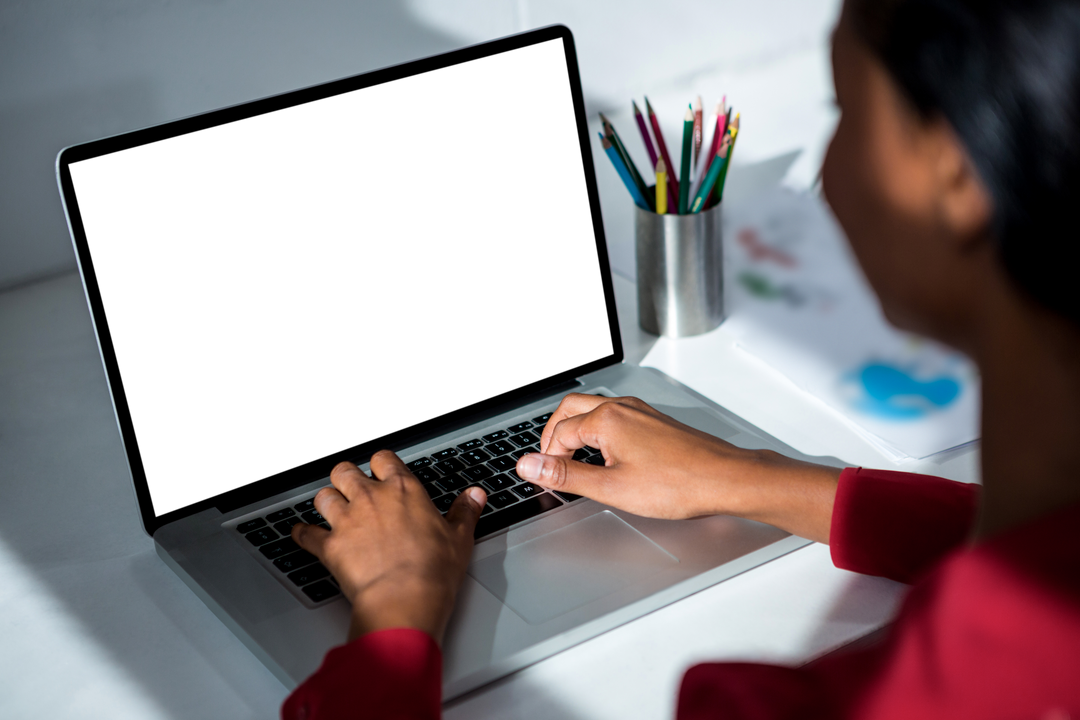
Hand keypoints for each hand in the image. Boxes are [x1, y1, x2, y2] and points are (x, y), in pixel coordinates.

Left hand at [291, 451, 486, 643]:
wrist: (405, 599)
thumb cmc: (433, 571)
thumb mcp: (460, 538)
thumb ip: (465, 512)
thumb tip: (475, 496)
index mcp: (403, 490)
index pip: (384, 459)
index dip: (381, 464)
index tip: (382, 472)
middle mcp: (371, 498)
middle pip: (345, 471)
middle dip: (346, 477)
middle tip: (353, 488)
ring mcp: (347, 520)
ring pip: (323, 496)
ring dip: (326, 501)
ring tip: (331, 509)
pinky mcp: (330, 546)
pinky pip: (305, 534)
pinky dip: (301, 534)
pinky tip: (301, 535)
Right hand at [515, 393, 839, 541]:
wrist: (726, 479)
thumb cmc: (679, 484)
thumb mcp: (612, 488)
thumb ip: (567, 476)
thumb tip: (530, 466)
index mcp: (608, 419)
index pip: (560, 433)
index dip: (547, 458)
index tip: (545, 479)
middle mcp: (623, 408)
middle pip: (571, 409)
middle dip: (554, 435)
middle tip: (549, 463)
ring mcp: (640, 412)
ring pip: (593, 410)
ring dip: (575, 430)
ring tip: (572, 460)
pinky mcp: (654, 422)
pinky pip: (613, 416)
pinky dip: (597, 432)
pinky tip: (605, 456)